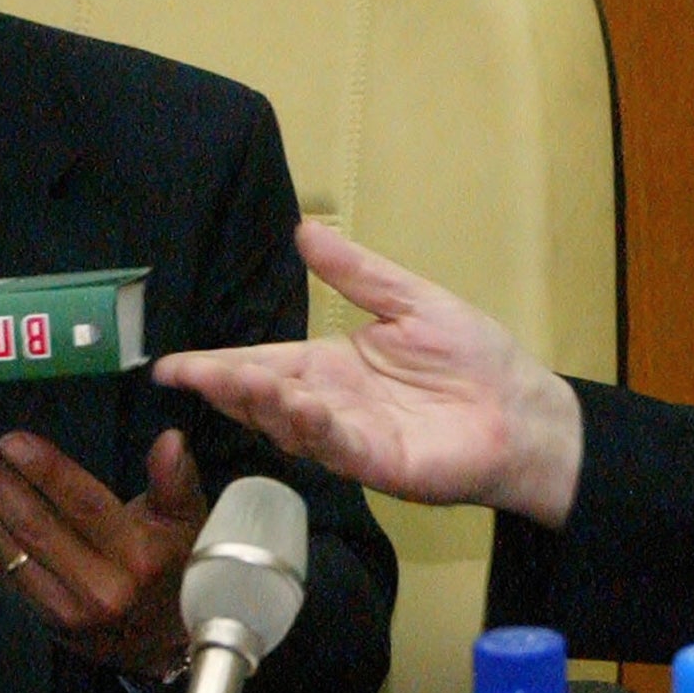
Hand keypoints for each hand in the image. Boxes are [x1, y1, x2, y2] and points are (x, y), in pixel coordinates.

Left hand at [0, 425, 205, 675]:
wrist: (167, 643)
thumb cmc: (178, 565)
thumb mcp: (190, 520)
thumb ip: (175, 479)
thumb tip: (169, 438)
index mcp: (137, 557)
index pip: (86, 506)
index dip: (47, 472)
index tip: (10, 439)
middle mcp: (98, 588)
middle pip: (34, 527)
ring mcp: (64, 610)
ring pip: (8, 551)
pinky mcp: (42, 621)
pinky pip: (2, 571)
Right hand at [154, 219, 584, 525]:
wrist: (523, 410)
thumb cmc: (473, 358)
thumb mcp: (409, 301)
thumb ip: (357, 273)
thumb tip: (305, 229)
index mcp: (331, 366)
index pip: (263, 362)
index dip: (217, 364)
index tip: (169, 364)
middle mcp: (330, 404)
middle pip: (264, 396)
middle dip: (224, 385)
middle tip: (184, 373)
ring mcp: (351, 437)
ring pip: (291, 423)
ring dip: (261, 404)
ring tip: (232, 381)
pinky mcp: (379, 463)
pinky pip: (337, 445)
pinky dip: (313, 428)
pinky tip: (295, 406)